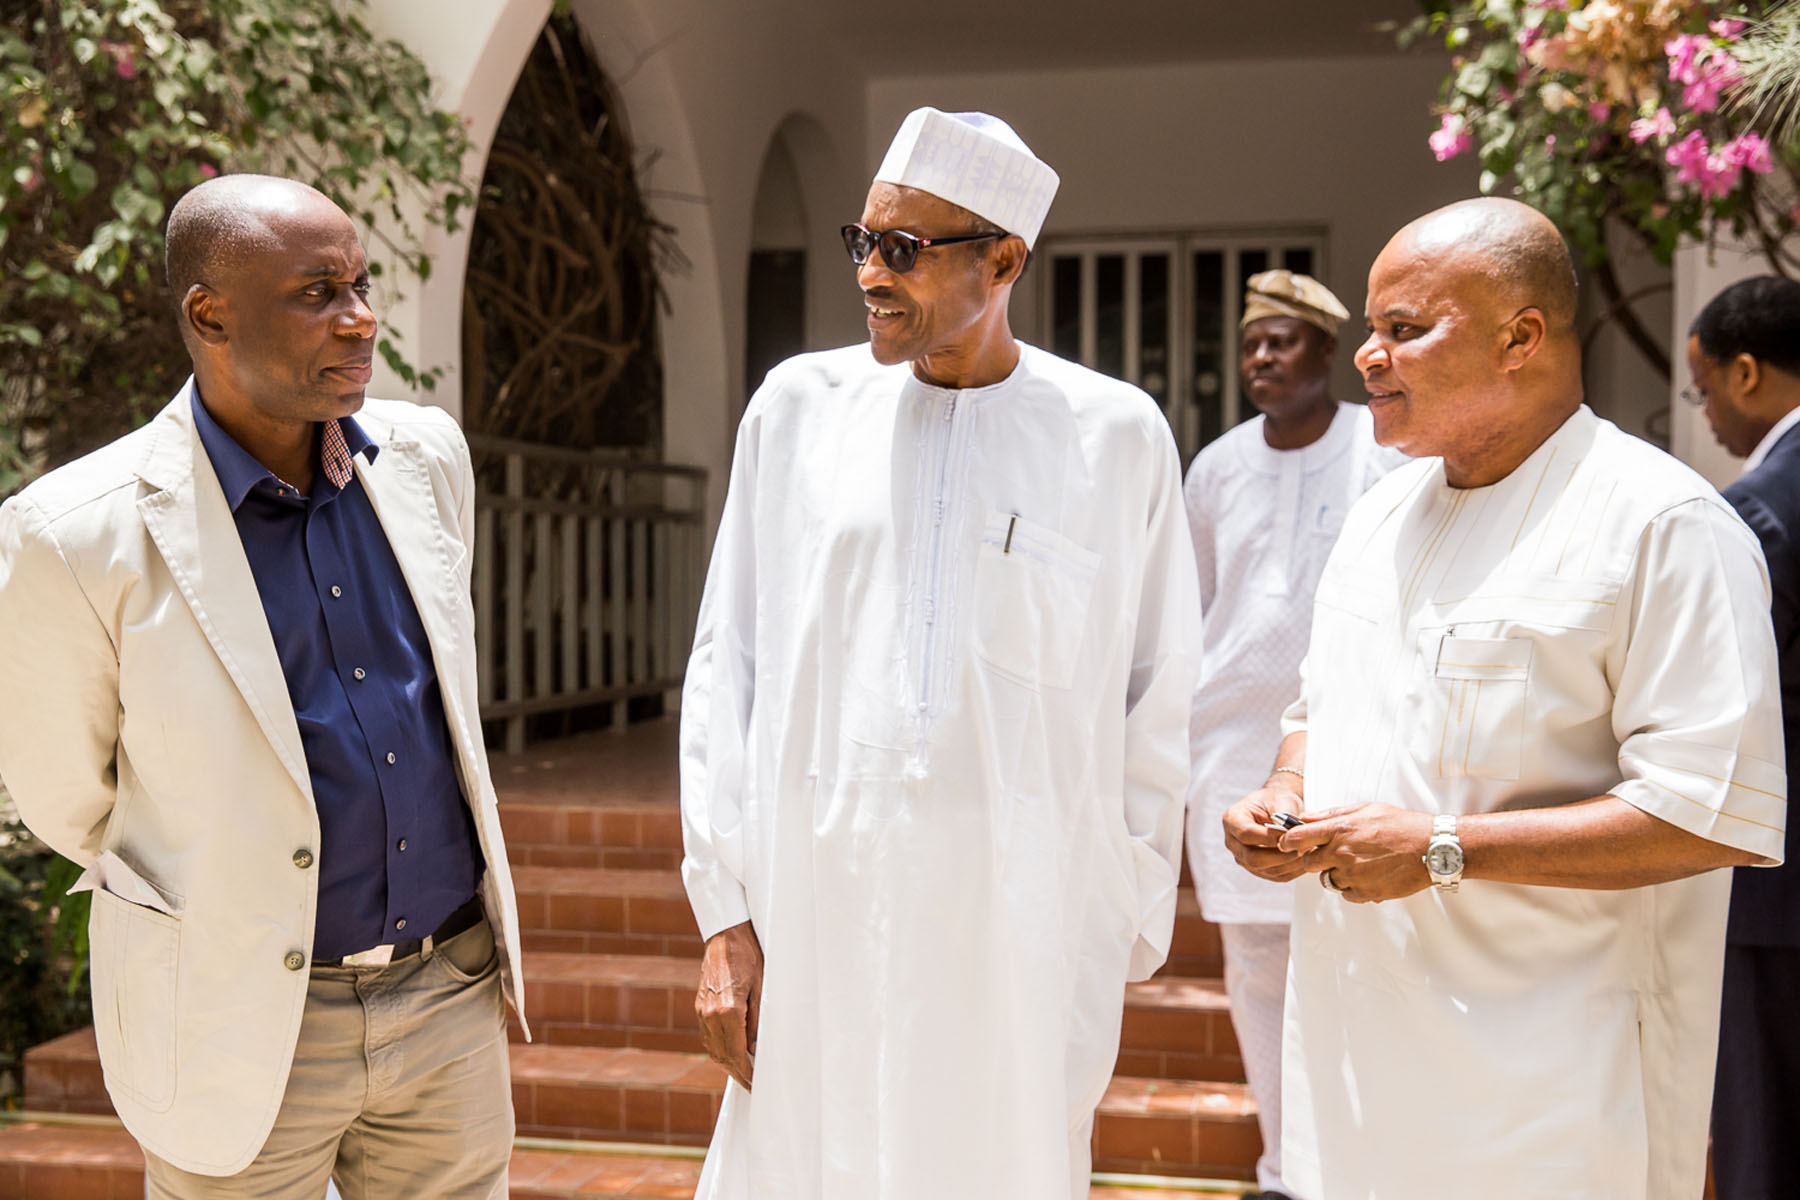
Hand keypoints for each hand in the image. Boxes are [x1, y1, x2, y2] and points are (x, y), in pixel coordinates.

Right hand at [696, 920, 762, 1091]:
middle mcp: (711, 1014)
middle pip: (723, 1056)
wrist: (726, 935)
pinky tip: (730, 1053)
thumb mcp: (762, 988)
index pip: (738, 1054)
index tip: (756, 1084)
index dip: (747, 1073)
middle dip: (738, 1074)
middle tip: (751, 1086)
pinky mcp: (699, 1006)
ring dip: (727, 1064)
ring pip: (713, 1049)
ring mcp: (702, 1011)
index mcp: (729, 1011)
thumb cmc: (748, 957)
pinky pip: (708, 1037)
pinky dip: (719, 1050)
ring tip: (743, 1073)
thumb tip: (756, 1049)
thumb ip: (758, 1022)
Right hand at [1222, 785, 1316, 882]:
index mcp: (1232, 819)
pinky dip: (1293, 870)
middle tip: (1301, 847)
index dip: (1268, 837)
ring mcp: (1244, 858)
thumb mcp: (1280, 799)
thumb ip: (1284, 815)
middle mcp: (1233, 842)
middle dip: (1280, 855)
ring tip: (1307, 851)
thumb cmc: (1276, 800)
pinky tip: (1305, 859)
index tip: (1289, 834)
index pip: (1246, 834)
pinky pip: (1276, 876)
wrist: (1277, 807)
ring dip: (1289, 863)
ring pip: (1266, 870)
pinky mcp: (1258, 869)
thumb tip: (1290, 833)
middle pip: (1252, 858)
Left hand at [1278, 802, 1433, 902]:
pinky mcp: (1367, 892)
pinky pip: (1347, 894)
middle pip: (1309, 864)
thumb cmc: (1399, 824)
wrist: (1432, 848)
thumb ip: (1332, 814)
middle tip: (1331, 855)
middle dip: (1315, 860)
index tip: (1287, 844)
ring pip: (1329, 880)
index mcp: (1340, 829)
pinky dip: (1354, 887)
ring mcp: (1354, 875)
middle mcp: (1343, 853)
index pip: (1298, 838)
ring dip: (1337, 874)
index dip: (1288, 842)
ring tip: (1359, 864)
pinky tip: (1371, 875)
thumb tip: (1304, 818)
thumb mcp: (1365, 808)